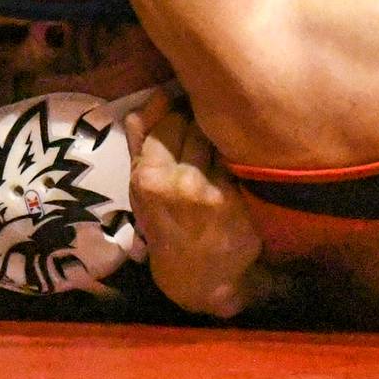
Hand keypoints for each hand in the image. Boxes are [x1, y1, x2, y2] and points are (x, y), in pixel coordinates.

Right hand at [125, 91, 264, 317]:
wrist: (199, 276)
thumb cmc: (165, 224)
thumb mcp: (141, 188)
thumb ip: (140, 142)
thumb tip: (144, 101)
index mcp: (147, 176)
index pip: (168, 120)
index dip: (177, 116)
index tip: (183, 119)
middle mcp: (178, 182)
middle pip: (195, 124)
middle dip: (199, 124)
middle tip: (203, 134)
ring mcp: (210, 191)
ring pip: (217, 138)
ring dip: (219, 138)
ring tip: (217, 150)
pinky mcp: (238, 200)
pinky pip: (237, 159)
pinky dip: (236, 157)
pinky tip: (237, 163)